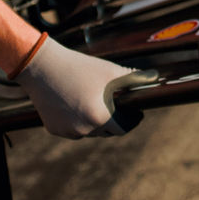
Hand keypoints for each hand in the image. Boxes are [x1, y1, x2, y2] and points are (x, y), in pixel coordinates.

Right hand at [12, 36, 145, 137]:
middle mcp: (82, 130)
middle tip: (118, 106)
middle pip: (106, 131)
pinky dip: (78, 121)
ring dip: (95, 122)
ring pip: (89, 131)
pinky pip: (72, 129)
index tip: (136, 114)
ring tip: (97, 102)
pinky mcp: (54, 129)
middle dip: (114, 120)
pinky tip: (78, 104)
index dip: (131, 121)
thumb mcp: (110, 71)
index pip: (122, 129)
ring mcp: (66, 131)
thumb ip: (134, 78)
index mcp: (99, 118)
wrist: (42, 68)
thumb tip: (156, 77)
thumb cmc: (79, 68)